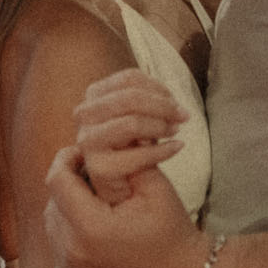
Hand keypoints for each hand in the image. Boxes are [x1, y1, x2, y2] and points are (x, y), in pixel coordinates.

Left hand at [44, 146, 205, 267]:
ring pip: (54, 222)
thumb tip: (104, 132)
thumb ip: (125, 156)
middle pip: (53, 201)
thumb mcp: (154, 187)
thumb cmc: (172, 231)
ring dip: (67, 205)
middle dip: (69, 182)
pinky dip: (72, 229)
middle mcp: (74, 253)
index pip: (58, 180)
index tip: (81, 149)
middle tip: (91, 171)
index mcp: (91, 229)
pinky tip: (96, 221)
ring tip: (94, 196)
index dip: (66, 158)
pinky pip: (61, 245)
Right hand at [73, 69, 184, 204]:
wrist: (122, 188)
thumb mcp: (137, 115)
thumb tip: (167, 98)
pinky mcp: (98, 168)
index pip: (129, 79)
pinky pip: (137, 155)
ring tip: (176, 131)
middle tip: (183, 116)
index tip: (174, 100)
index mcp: (94, 95)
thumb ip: (145, 100)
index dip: (157, 87)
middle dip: (163, 106)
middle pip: (130, 97)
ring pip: (131, 123)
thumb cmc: (132, 146)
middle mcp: (84, 115)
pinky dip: (162, 150)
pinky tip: (177, 147)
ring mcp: (88, 142)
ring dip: (160, 126)